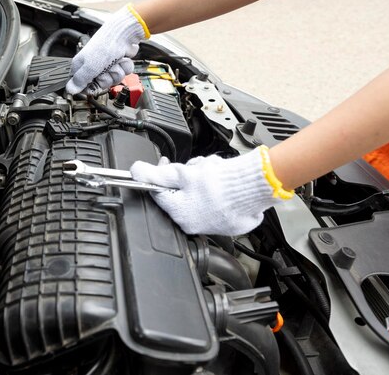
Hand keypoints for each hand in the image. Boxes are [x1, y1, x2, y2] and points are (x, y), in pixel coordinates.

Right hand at [66, 5, 148, 94]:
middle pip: (100, 85)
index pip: (82, 87)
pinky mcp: (117, 64)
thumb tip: (69, 90)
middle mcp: (93, 67)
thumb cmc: (104, 45)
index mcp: (81, 66)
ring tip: (114, 61)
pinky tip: (121, 58)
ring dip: (117, 72)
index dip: (90, 87)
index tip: (94, 82)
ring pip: (113, 80)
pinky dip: (124, 67)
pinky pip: (123, 73)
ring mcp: (106, 65)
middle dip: (107, 78)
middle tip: (105, 68)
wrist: (123, 34)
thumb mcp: (89, 66)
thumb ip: (80, 80)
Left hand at [130, 147, 289, 235]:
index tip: (168, 165)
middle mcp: (194, 224)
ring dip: (202, 179)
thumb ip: (156, 174)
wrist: (254, 186)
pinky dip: (218, 189)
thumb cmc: (219, 183)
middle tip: (197, 168)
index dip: (161, 174)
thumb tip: (135, 172)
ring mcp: (212, 224)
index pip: (160, 193)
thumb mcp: (182, 173)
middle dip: (186, 176)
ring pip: (198, 194)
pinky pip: (216, 201)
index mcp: (179, 215)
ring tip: (213, 172)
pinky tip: (223, 182)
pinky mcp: (229, 221)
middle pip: (180, 193)